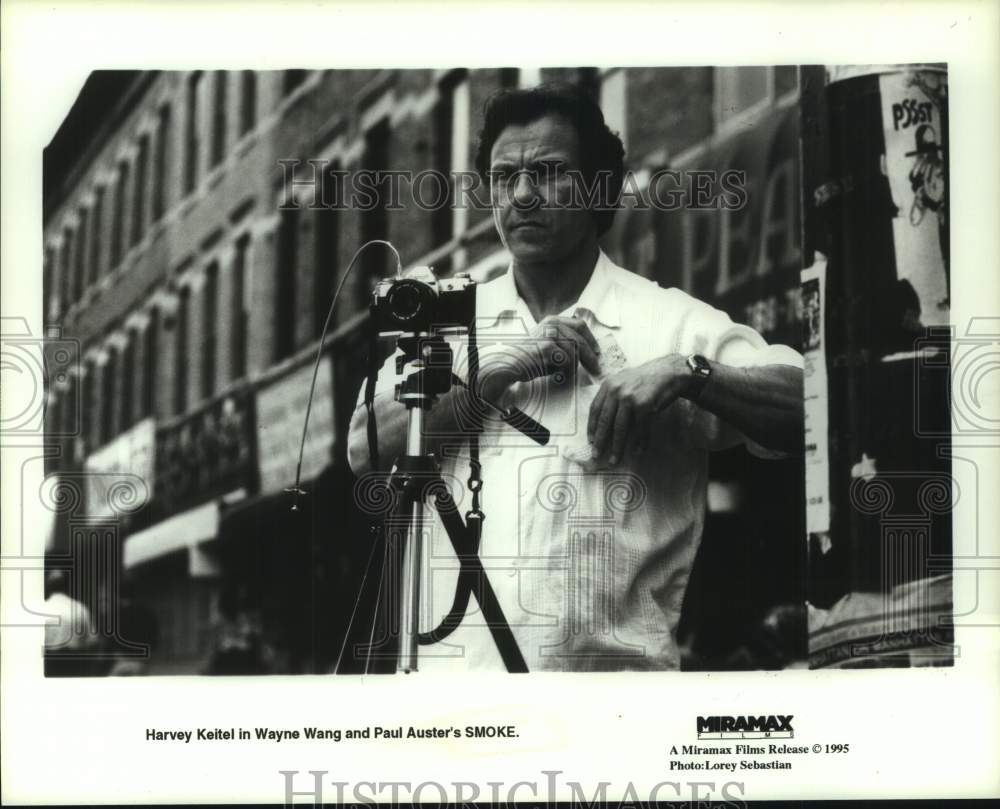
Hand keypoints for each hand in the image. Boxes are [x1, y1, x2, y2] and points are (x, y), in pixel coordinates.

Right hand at [478, 315, 601, 401]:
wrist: (509, 365)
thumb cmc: (529, 357)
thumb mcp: (548, 344)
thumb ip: (565, 342)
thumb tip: (589, 352)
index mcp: (553, 320)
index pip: (580, 325)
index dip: (591, 340)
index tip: (597, 352)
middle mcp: (551, 324)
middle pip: (580, 340)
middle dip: (591, 357)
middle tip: (596, 369)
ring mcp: (548, 335)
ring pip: (574, 353)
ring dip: (574, 367)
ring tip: (564, 373)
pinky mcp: (546, 347)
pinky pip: (566, 362)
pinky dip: (563, 371)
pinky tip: (554, 373)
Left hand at [587, 354, 691, 464]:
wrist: (669, 371)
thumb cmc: (646, 380)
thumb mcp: (623, 382)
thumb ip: (612, 396)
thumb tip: (603, 422)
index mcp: (608, 385)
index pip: (595, 409)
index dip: (592, 427)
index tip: (590, 440)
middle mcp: (616, 390)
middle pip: (605, 420)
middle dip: (600, 441)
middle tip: (596, 455)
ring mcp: (630, 398)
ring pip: (620, 428)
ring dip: (617, 446)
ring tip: (614, 460)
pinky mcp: (644, 405)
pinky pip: (639, 428)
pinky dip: (639, 442)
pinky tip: (637, 451)